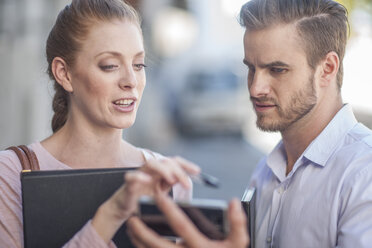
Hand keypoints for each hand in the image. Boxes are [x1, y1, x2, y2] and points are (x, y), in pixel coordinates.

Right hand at [92, 156, 199, 242]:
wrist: (123, 209)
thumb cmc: (142, 199)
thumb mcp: (161, 192)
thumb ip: (171, 183)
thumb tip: (188, 181)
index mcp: (159, 171)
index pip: (174, 161)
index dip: (186, 164)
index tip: (198, 172)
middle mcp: (150, 171)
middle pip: (165, 161)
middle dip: (178, 170)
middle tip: (187, 183)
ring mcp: (139, 176)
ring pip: (150, 164)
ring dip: (163, 170)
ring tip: (171, 180)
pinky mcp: (128, 185)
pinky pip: (131, 176)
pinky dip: (139, 177)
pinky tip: (148, 181)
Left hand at [127, 193, 249, 247]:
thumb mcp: (238, 244)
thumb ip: (237, 223)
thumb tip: (233, 203)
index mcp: (200, 246)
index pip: (181, 226)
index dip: (170, 210)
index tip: (159, 196)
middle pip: (158, 244)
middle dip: (143, 231)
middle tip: (132, 219)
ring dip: (139, 242)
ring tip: (131, 229)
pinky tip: (139, 244)